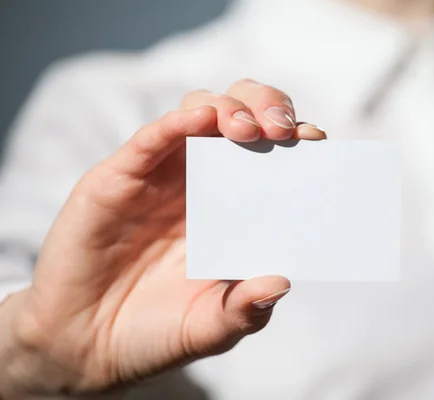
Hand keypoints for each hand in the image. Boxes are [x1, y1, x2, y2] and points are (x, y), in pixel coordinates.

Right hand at [0, 80, 325, 398]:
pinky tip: (200, 121)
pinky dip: (175, 124)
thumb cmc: (156, 331)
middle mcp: (204, 183)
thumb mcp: (211, 327)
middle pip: (242, 118)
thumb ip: (246, 310)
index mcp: (235, 210)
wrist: (86, 345)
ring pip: (200, 112)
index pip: (274, 159)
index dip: (297, 146)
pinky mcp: (119, 178)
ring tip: (248, 130)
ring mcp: (162, 177)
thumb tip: (282, 283)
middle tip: (285, 131)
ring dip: (229, 109)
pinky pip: (150, 140)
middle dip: (268, 109)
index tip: (316, 147)